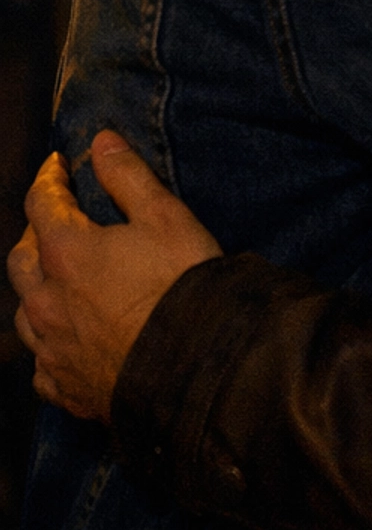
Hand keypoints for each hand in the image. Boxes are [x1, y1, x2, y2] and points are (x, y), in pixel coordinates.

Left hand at [8, 131, 220, 419]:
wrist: (192, 368)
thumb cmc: (180, 284)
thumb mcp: (165, 216)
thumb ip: (128, 176)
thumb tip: (101, 142)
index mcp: (66, 252)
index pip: (41, 202)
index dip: (50, 178)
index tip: (58, 164)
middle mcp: (46, 300)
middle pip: (20, 258)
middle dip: (34, 234)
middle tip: (55, 221)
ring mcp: (51, 348)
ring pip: (24, 312)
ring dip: (36, 289)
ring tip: (56, 281)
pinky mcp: (64, 388)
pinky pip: (41, 363)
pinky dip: (48, 344)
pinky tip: (64, 342)